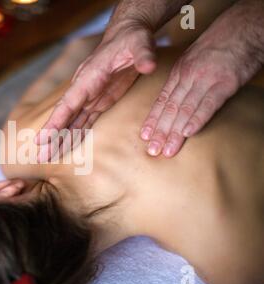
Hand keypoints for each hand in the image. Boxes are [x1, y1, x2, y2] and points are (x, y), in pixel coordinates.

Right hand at [35, 20, 154, 159]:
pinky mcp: (99, 102)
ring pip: (72, 122)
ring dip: (61, 140)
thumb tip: (148, 66)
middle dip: (51, 138)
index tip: (41, 139)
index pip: (68, 104)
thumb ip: (143, 56)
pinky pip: (84, 122)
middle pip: (64, 117)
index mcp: (88, 78)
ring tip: (48, 158)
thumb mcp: (140, 44)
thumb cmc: (132, 39)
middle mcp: (84, 90)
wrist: (129, 36)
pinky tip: (67, 147)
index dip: (54, 123)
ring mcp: (90, 97)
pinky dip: (75, 135)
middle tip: (39, 158)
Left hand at [141, 0, 263, 157]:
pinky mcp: (225, 83)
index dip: (153, 119)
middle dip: (160, 131)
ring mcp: (206, 79)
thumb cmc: (220, 44)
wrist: (244, 27)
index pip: (162, 100)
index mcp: (180, 72)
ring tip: (166, 150)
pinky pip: (208, 104)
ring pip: (185, 110)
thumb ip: (184, 78)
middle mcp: (188, 77)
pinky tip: (188, 133)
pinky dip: (197, 119)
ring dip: (174, 132)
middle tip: (152, 150)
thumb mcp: (194, 58)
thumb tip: (177, 98)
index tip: (144, 136)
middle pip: (170, 108)